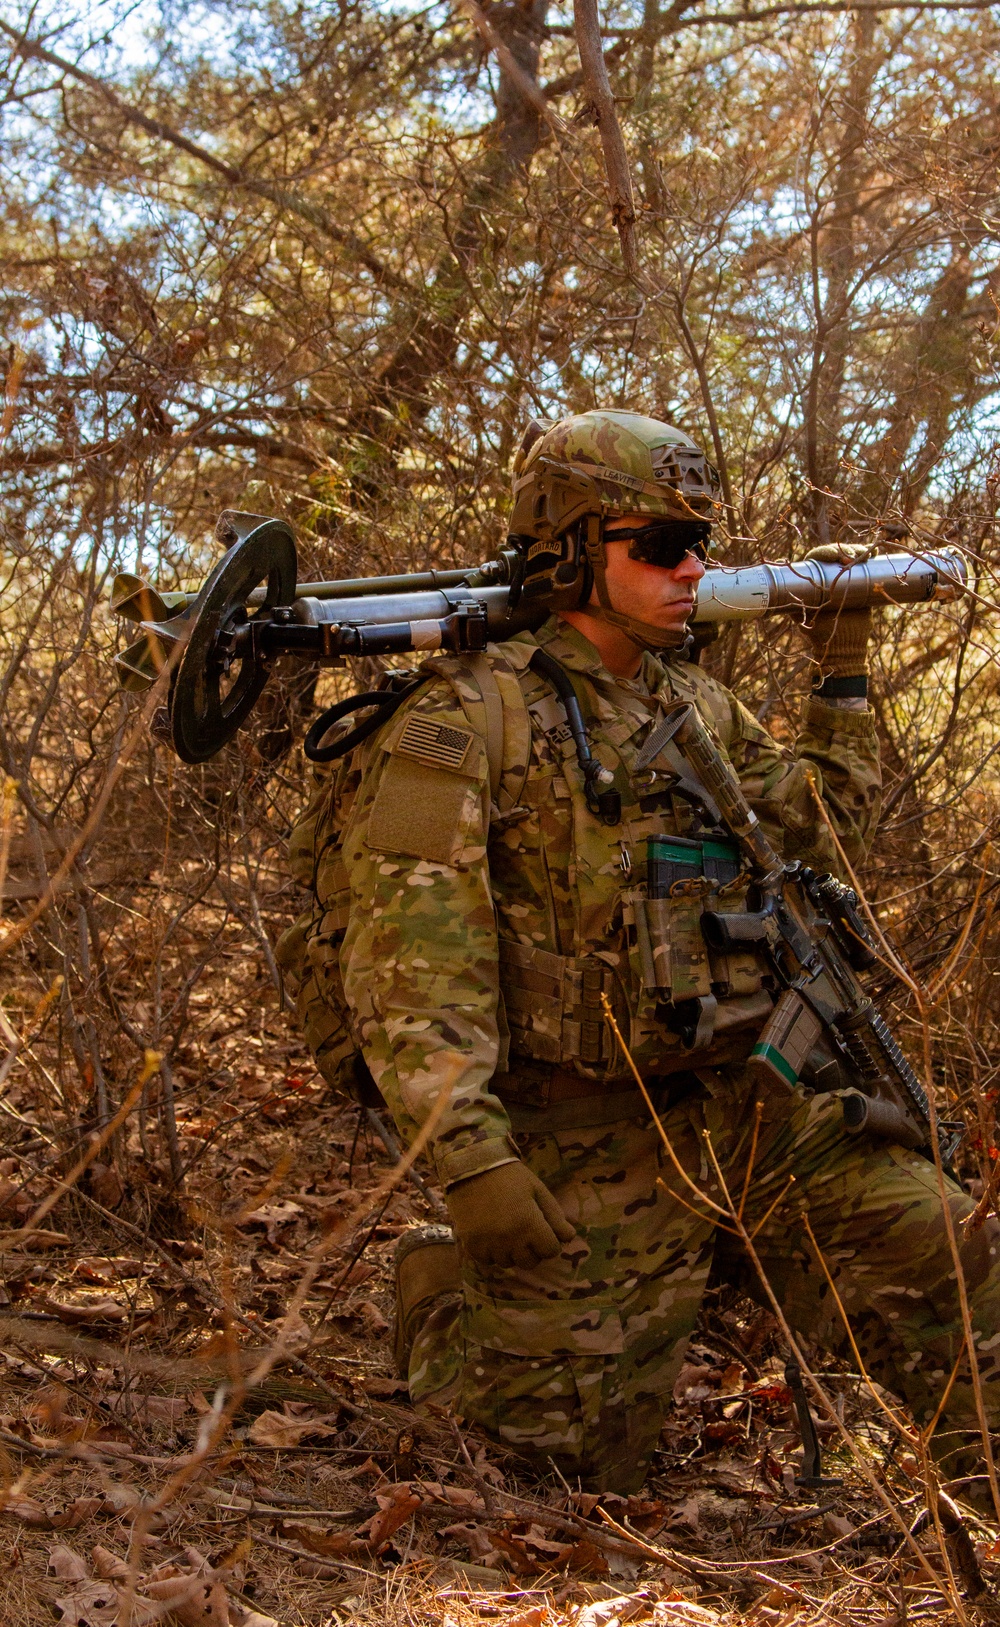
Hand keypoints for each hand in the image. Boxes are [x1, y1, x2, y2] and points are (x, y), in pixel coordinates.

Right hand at [445, 1160, 575, 1268]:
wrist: (472, 1167)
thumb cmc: (510, 1176)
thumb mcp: (538, 1190)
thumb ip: (555, 1215)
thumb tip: (569, 1237)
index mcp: (530, 1225)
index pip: (551, 1251)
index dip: (550, 1241)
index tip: (542, 1229)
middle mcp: (511, 1239)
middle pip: (530, 1262)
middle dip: (532, 1250)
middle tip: (525, 1232)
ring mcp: (490, 1244)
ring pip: (508, 1263)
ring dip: (511, 1252)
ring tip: (506, 1232)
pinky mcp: (472, 1245)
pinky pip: (487, 1261)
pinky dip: (491, 1252)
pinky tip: (491, 1235)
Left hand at [799, 541, 878, 679]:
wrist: (844, 647)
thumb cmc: (821, 634)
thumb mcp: (803, 618)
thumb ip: (794, 607)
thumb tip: (775, 596)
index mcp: (814, 581)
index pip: (817, 558)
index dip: (825, 552)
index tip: (835, 557)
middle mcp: (829, 576)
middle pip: (835, 554)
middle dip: (843, 550)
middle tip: (849, 557)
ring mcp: (847, 578)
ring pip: (851, 556)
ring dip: (857, 550)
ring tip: (864, 556)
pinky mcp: (863, 583)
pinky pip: (865, 565)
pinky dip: (869, 556)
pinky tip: (873, 555)